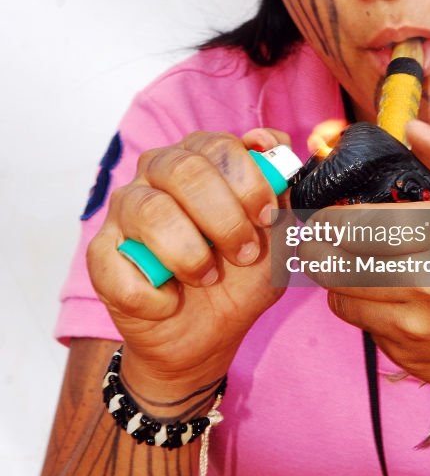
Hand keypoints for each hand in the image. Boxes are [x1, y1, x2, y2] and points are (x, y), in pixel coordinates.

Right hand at [87, 127, 290, 391]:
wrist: (207, 334)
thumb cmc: (239, 274)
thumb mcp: (276, 234)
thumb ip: (282, 186)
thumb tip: (270, 141)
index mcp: (201, 157)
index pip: (220, 145)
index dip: (249, 182)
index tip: (267, 217)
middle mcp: (157, 172)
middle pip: (185, 170)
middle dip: (224, 219)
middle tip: (244, 253)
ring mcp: (124, 210)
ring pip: (151, 212)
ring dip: (190, 255)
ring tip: (208, 278)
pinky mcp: (101, 254)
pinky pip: (117, 264)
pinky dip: (153, 295)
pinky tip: (170, 301)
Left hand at [321, 121, 429, 422]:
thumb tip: (412, 130)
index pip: (354, 224)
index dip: (327, 217)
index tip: (326, 212)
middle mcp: (425, 283)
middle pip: (332, 262)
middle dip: (318, 245)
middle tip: (324, 236)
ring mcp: (415, 327)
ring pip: (339, 297)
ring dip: (338, 278)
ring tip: (356, 263)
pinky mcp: (411, 359)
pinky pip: (364, 328)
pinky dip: (366, 310)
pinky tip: (391, 296)